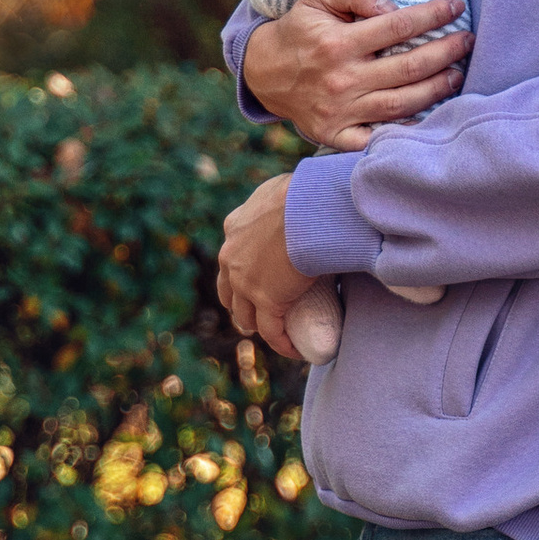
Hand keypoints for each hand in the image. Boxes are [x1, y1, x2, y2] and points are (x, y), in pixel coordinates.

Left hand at [217, 173, 323, 361]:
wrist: (309, 207)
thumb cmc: (306, 192)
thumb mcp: (285, 190)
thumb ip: (286, 200)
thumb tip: (310, 198)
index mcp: (234, 227)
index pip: (231, 257)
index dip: (242, 271)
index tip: (260, 278)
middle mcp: (231, 257)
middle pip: (229, 290)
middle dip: (241, 302)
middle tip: (259, 311)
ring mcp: (246, 282)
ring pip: (244, 314)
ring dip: (257, 325)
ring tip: (276, 332)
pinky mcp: (267, 301)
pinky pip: (272, 331)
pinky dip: (282, 343)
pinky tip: (295, 349)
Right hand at [241, 0, 469, 150]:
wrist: (264, 73)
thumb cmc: (301, 29)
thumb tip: (392, 6)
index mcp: (338, 43)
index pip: (398, 26)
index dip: (433, 15)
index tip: (456, 7)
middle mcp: (342, 79)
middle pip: (409, 69)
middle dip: (446, 53)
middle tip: (467, 42)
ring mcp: (341, 112)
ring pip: (403, 105)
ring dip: (438, 90)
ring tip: (457, 75)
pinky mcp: (337, 135)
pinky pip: (379, 139)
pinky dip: (407, 133)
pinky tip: (431, 119)